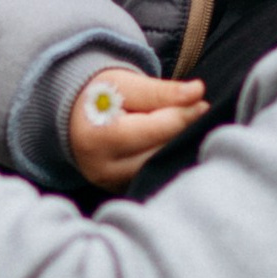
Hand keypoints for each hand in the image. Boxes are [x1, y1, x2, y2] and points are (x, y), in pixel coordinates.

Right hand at [66, 65, 207, 190]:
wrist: (74, 117)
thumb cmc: (102, 96)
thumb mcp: (126, 85)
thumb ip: (160, 91)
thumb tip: (196, 91)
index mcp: (98, 136)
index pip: (154, 130)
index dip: (183, 115)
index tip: (202, 103)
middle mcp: (102, 168)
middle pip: (159, 152)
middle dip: (181, 133)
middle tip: (198, 114)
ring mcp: (111, 185)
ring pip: (160, 168)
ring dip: (177, 149)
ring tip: (185, 128)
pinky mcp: (120, 192)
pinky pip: (154, 178)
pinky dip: (167, 162)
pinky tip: (173, 145)